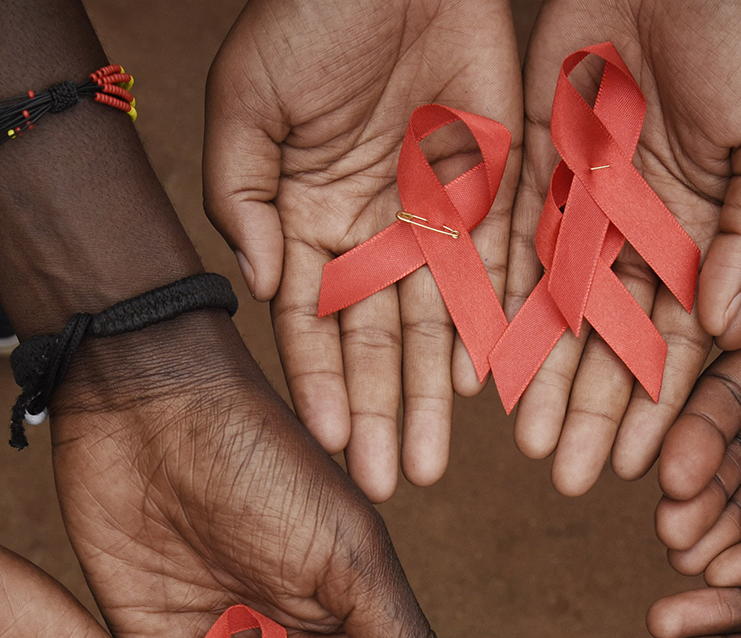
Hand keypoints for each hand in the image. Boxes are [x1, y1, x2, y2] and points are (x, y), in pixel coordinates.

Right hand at [206, 0, 521, 499]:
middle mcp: (370, 230)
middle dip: (383, 416)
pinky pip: (498, 273)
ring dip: (435, 398)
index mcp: (305, 218)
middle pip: (378, 343)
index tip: (330, 444)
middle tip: (392, 487)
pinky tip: (487, 387)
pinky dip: (494, 328)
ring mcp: (433, 214)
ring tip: (434, 466)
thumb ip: (242, 198)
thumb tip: (254, 288)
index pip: (311, 322)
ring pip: (439, 326)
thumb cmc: (304, 14)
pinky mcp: (493, 188)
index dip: (322, 384)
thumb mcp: (245, 101)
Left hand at [507, 0, 740, 494]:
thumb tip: (726, 324)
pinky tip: (487, 367)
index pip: (686, 336)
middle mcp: (647, 225)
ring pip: (559, 307)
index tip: (649, 470)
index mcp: (711, 228)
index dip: (665, 404)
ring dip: (545, 377)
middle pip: (615, 337)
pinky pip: (511, 249)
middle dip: (595, 410)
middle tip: (573, 480)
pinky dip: (501, 306)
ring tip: (529, 444)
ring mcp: (589, 198)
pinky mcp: (536, 165)